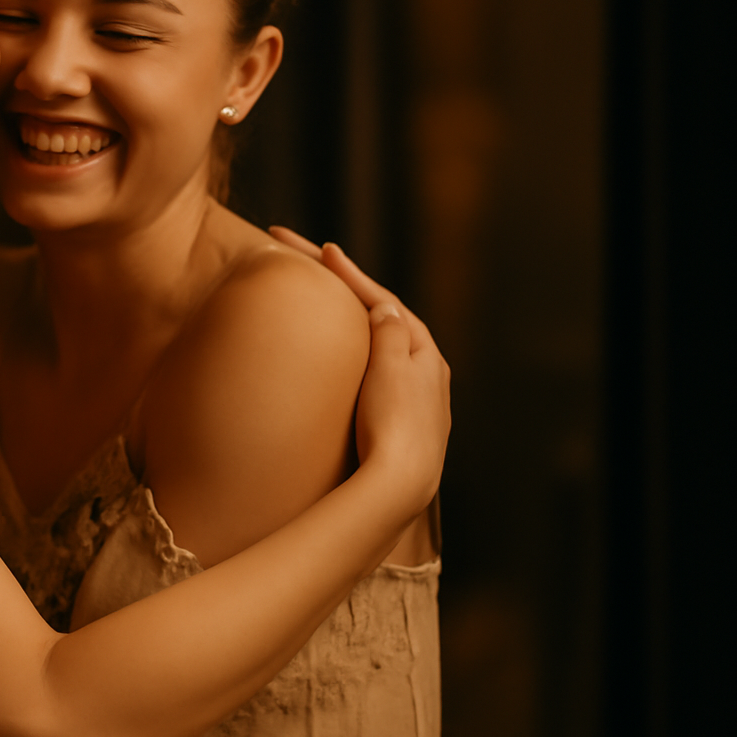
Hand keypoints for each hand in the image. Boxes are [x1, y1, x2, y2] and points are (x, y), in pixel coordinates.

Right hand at [269, 227, 450, 510]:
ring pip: (378, 345)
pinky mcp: (398, 423)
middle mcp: (425, 373)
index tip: (323, 249)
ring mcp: (413, 399)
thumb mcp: (392, 368)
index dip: (351, 273)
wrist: (399, 486)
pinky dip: (354, 352)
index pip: (383, 300)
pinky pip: (373, 371)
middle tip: (310, 261)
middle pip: (381, 318)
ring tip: (323, 300)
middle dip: (348, 289)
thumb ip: (389, 332)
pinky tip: (338, 357)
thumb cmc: (394, 426)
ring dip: (351, 319)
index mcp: (425, 352)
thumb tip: (384, 307)